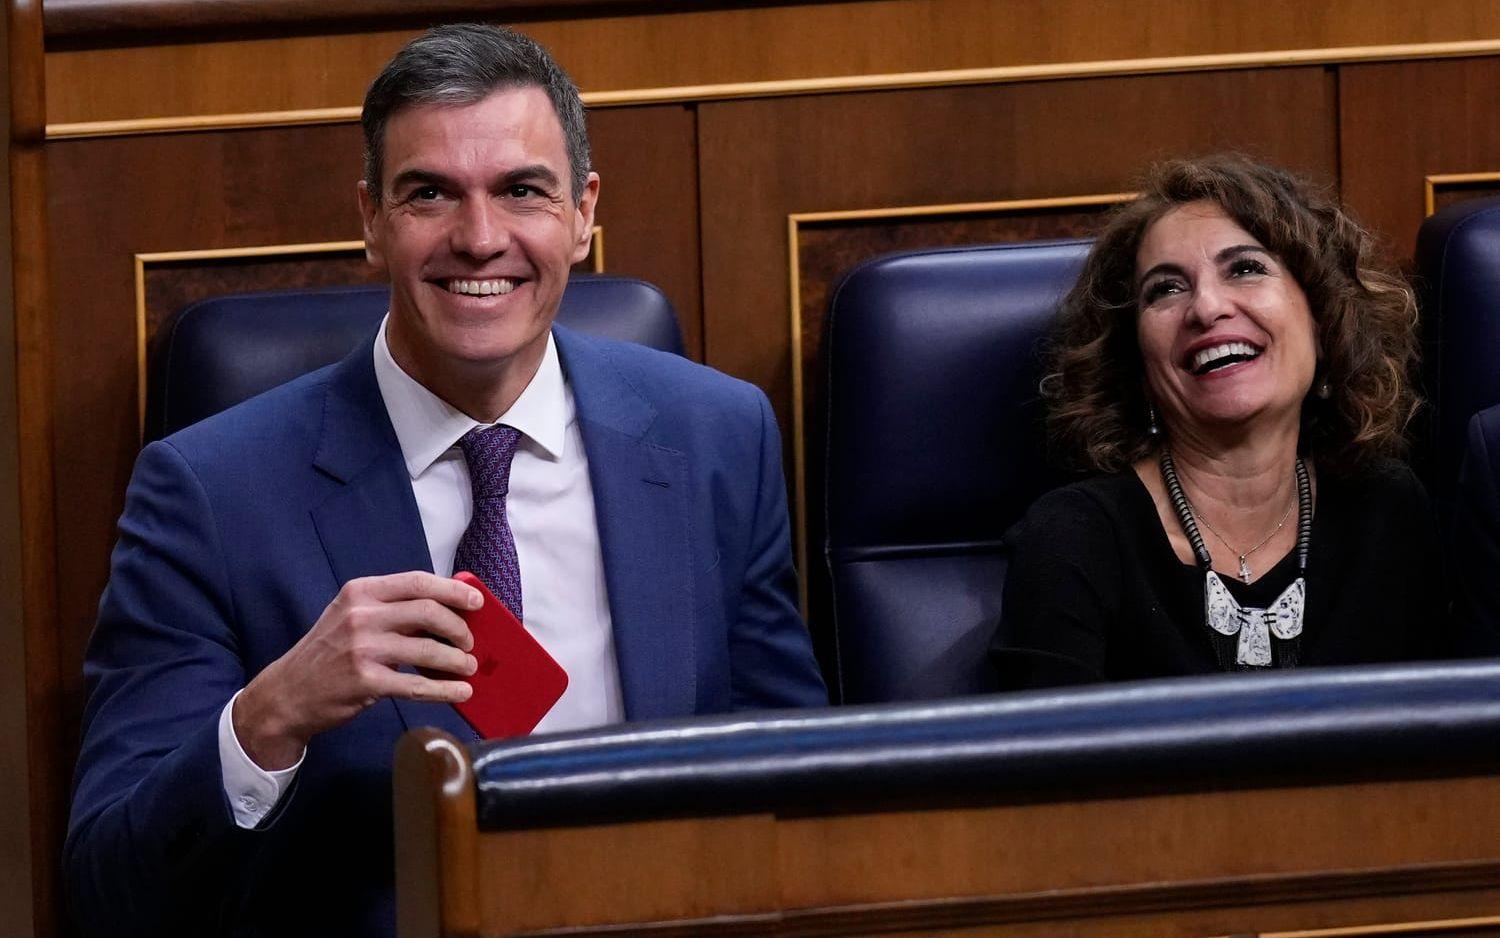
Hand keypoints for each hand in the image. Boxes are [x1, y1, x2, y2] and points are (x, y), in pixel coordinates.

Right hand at [233, 572, 482, 769]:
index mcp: (361, 592)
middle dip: (459, 627)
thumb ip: (390, 609)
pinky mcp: (365, 681)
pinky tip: (460, 693)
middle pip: (428, 612)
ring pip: (427, 649)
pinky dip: (444, 689)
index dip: (453, 590)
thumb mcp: (351, 617)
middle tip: (469, 642)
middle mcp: (361, 615)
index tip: (477, 601)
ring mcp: (362, 648)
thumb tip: (445, 609)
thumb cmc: (327, 654)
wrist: (287, 693)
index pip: (418, 581)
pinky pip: (417, 684)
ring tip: (467, 667)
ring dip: (456, 660)